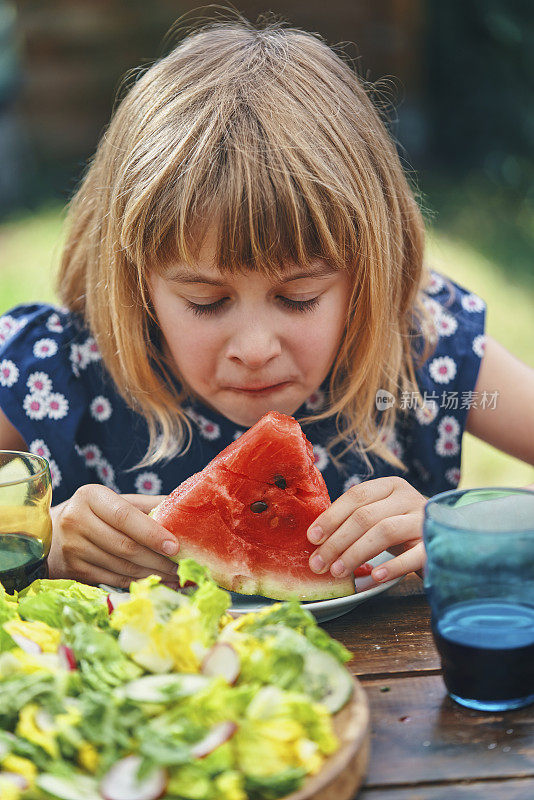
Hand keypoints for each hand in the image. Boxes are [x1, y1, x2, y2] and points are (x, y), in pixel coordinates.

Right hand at [48, 484, 179, 588]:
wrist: (52, 533)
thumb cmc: (94, 513)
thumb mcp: (114, 501)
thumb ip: (146, 505)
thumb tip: (183, 508)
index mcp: (91, 497)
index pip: (124, 516)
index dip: (151, 533)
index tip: (175, 546)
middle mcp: (77, 521)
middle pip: (125, 546)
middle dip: (158, 559)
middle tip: (182, 566)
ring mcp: (73, 548)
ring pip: (121, 566)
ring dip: (152, 574)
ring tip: (174, 576)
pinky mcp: (74, 570)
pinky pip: (113, 579)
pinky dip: (137, 582)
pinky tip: (155, 582)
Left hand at [306, 477, 426, 583]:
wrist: (448, 537)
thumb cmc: (402, 528)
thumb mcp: (381, 515)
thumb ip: (354, 519)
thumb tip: (316, 538)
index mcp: (390, 486)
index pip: (356, 496)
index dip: (331, 516)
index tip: (312, 538)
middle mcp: (409, 498)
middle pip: (366, 516)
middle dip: (337, 541)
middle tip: (319, 564)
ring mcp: (423, 520)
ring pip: (384, 531)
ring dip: (356, 553)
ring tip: (338, 571)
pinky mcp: (436, 544)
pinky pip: (413, 555)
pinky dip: (392, 566)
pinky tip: (375, 576)